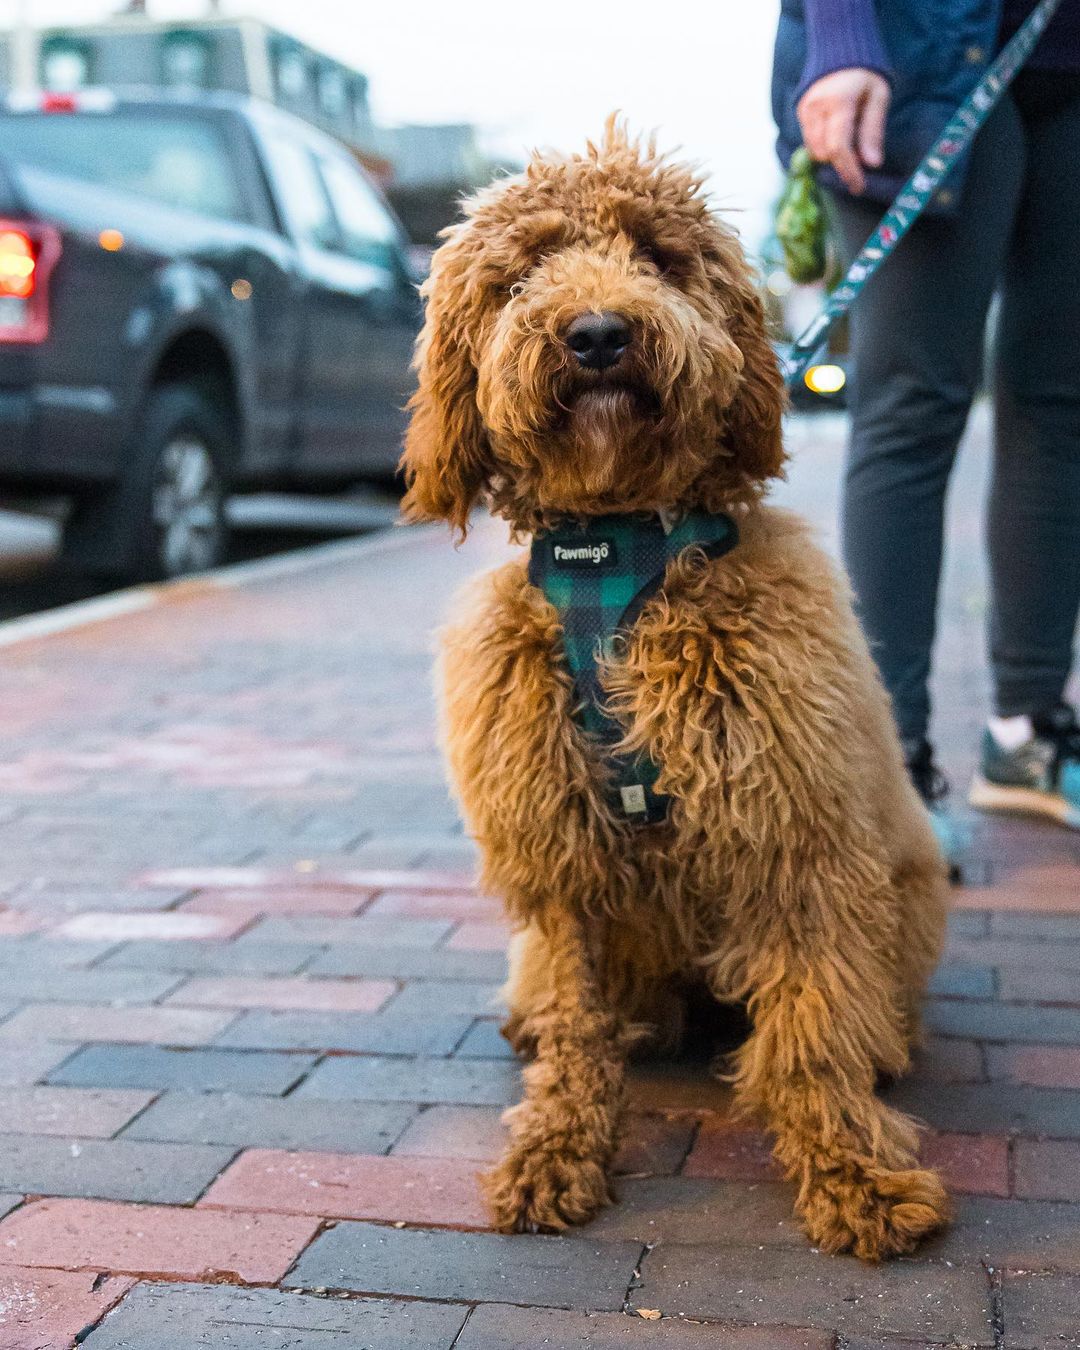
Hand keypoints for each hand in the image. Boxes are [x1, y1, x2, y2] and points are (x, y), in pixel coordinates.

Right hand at [797, 68, 890, 194]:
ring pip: (814, 151)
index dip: (849, 171)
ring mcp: (804, 110)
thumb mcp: (878, 97)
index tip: (859, 186)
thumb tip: (872, 164)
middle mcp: (816, 108)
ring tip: (850, 140)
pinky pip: (810, 141)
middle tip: (860, 155)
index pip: (839, 148)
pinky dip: (824, 145)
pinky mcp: (800, 112)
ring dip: (831, 155)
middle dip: (841, 161)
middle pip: (825, 153)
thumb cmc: (865, 73)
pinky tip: (837, 131)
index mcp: (838, 103)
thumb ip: (873, 131)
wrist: (839, 48)